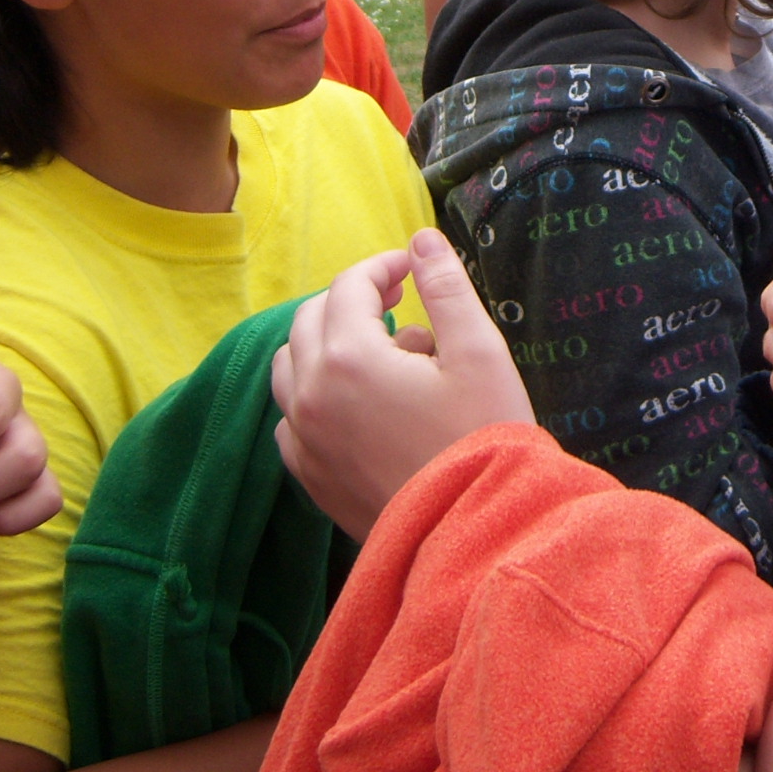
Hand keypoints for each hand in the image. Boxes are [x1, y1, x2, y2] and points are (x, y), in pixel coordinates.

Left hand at [271, 227, 534, 539]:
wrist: (473, 531)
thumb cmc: (483, 437)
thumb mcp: (478, 352)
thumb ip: (446, 287)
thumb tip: (421, 240)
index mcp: (348, 357)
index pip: (349, 286)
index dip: (382, 267)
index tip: (413, 269)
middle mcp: (312, 395)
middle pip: (310, 320)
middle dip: (351, 300)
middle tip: (398, 300)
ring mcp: (305, 440)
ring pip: (289, 368)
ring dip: (324, 344)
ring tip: (376, 349)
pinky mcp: (311, 477)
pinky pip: (292, 418)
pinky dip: (314, 395)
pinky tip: (358, 403)